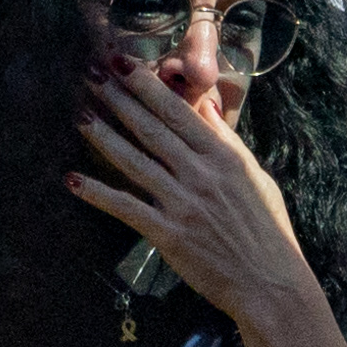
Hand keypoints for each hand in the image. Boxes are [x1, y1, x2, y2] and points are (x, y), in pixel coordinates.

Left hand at [67, 58, 310, 322]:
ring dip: (103, 137)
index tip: (123, 62)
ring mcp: (183, 204)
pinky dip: (98, 194)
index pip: (178, 112)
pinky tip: (74, 180)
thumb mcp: (256, 178)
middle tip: (91, 75)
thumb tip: (205, 107)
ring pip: (133, 162)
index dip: (147, 85)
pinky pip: (127, 208)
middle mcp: (200, 175)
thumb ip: (227, 141)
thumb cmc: (269, 231)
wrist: (271, 284)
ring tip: (80, 116)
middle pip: (150, 129)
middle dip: (118, 99)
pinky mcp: (169, 235)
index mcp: (223, 157)